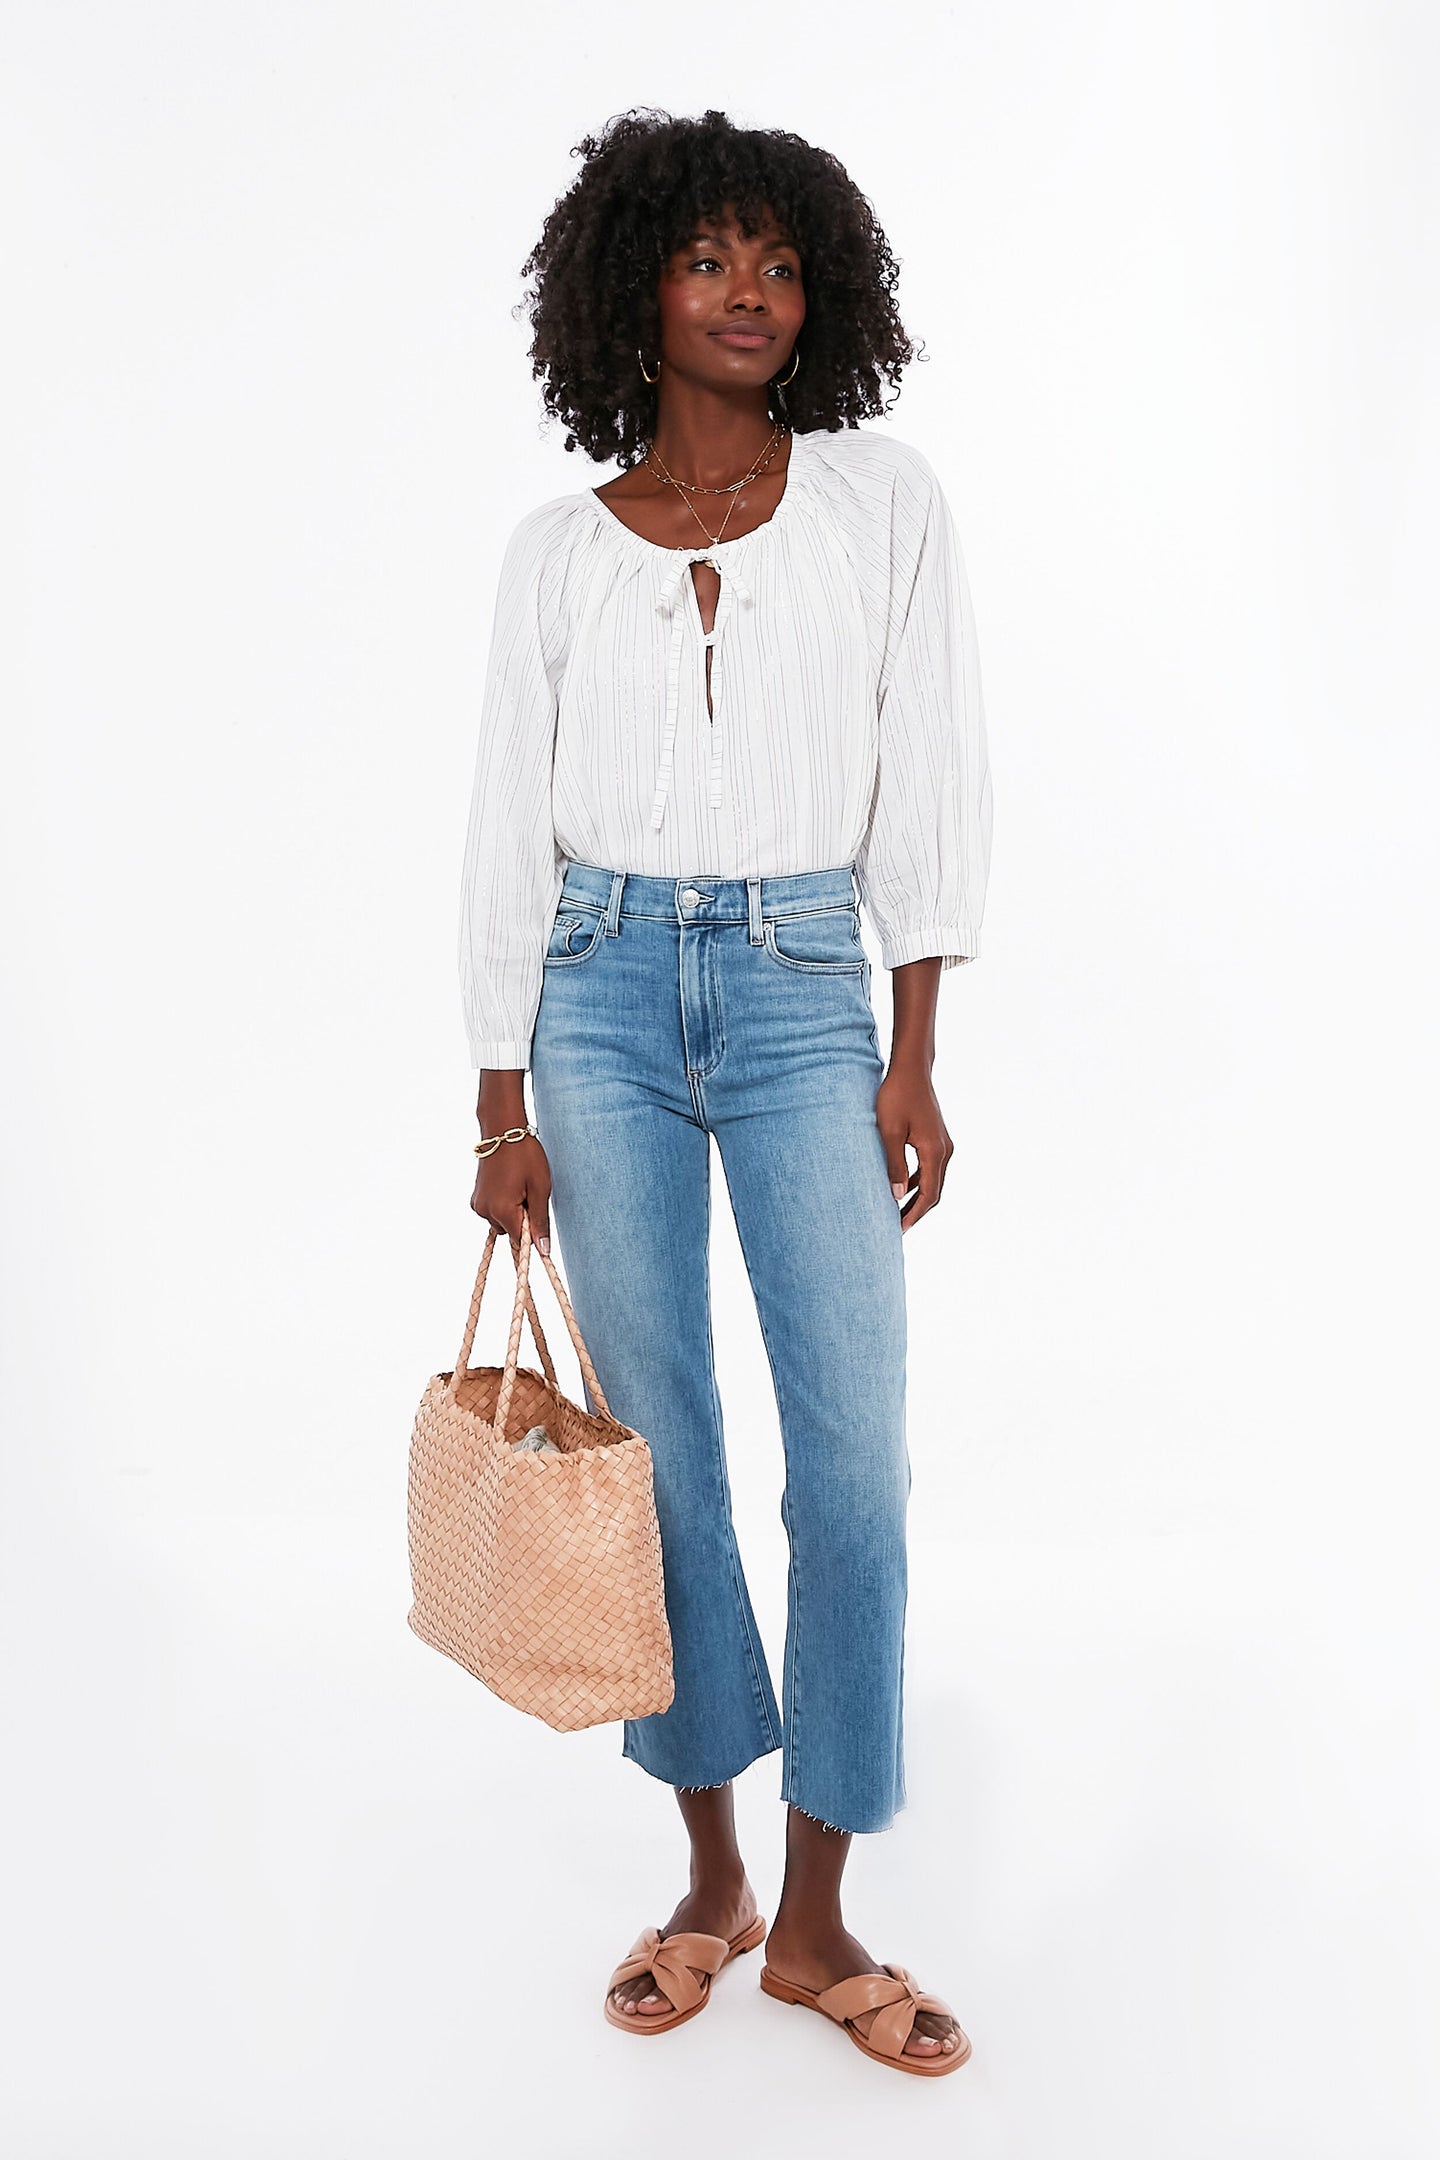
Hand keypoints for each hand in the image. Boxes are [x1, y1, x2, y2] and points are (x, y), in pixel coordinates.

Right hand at [471, 1136, 552, 1254]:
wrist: (502, 1130)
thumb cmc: (525, 1155)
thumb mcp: (540, 1188)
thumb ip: (540, 1221)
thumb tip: (543, 1250)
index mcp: (502, 1210)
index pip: (521, 1240)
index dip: (533, 1231)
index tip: (538, 1212)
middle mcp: (485, 1211)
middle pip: (511, 1231)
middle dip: (522, 1219)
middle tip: (531, 1192)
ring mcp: (478, 1204)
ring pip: (501, 1221)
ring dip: (513, 1211)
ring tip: (520, 1185)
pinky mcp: (476, 1197)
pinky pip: (493, 1211)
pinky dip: (502, 1204)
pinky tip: (509, 1184)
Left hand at [875, 1061, 952, 1232]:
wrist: (911, 1070)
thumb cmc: (896, 1096)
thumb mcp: (889, 1132)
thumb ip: (894, 1165)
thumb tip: (896, 1196)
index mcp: (934, 1152)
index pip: (928, 1194)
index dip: (913, 1214)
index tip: (898, 1229)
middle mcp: (944, 1150)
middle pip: (933, 1191)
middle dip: (916, 1210)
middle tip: (896, 1228)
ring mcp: (943, 1144)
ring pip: (932, 1180)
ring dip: (916, 1197)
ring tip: (896, 1212)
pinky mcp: (936, 1138)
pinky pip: (929, 1167)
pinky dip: (917, 1181)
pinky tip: (900, 1187)